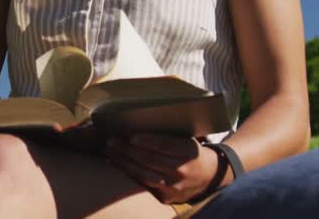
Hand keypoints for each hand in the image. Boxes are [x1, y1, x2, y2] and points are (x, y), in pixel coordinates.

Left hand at [104, 133, 218, 203]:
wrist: (208, 176)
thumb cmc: (190, 152)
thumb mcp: (186, 139)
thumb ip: (168, 134)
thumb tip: (138, 121)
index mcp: (188, 151)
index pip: (165, 145)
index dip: (147, 140)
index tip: (130, 135)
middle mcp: (181, 170)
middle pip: (150, 160)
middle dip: (128, 150)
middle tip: (111, 140)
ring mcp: (173, 186)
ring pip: (144, 174)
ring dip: (124, 162)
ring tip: (110, 151)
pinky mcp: (166, 197)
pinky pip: (143, 185)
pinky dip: (128, 174)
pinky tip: (116, 164)